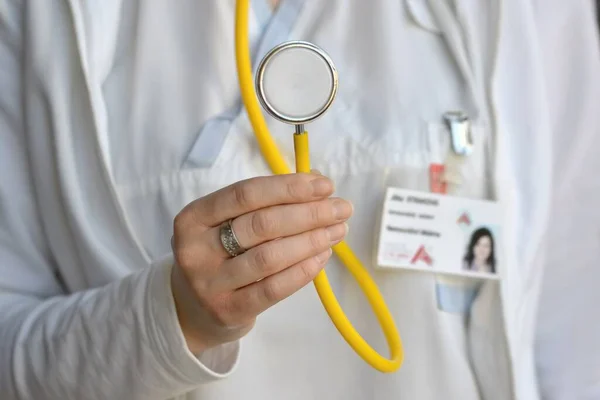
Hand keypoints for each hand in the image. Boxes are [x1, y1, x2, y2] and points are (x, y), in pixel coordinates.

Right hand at [170, 173, 352, 353]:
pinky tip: (323, 256)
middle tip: (342, 208)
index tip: (325, 185)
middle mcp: (195, 249)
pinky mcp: (228, 311)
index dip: (289, 187)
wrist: (192, 310)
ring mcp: (210, 284)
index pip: (246, 194)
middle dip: (309, 213)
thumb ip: (266, 202)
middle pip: (261, 224)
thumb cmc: (219, 255)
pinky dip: (304, 270)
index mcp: (194, 217)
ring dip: (312, 240)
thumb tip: (316, 182)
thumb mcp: (227, 223)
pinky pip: (274, 288)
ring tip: (338, 230)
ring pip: (270, 256)